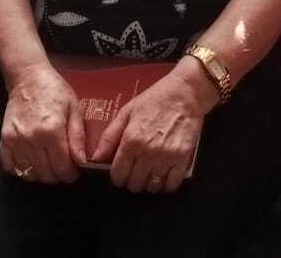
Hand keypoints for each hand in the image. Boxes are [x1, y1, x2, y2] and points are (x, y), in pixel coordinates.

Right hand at [0, 63, 85, 183]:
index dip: (71, 174)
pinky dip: (21, 170)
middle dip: (58, 176)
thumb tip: (81, 161)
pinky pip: (11, 167)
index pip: (62, 168)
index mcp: (52, 131)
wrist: (28, 77)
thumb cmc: (53, 89)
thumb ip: (78, 136)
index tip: (74, 171)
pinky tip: (31, 162)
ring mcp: (16, 141)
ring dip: (41, 174)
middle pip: (46, 174)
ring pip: (30, 174)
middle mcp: (32, 139)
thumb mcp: (74, 108)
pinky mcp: (5, 140)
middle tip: (62, 167)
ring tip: (48, 163)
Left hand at [92, 70, 209, 194]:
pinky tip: (163, 174)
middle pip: (134, 184)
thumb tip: (95, 158)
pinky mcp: (183, 159)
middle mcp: (148, 151)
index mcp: (131, 140)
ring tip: (150, 171)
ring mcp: (166, 157)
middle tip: (136, 170)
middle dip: (132, 180)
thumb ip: (109, 137)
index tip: (121, 172)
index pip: (118, 174)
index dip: (117, 176)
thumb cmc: (155, 100)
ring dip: (148, 182)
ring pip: (152, 187)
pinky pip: (171, 185)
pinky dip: (166, 184)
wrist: (185, 93)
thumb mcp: (127, 112)